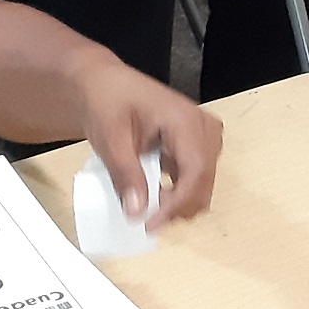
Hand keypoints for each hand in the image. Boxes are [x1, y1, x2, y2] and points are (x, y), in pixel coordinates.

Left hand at [74, 57, 221, 230]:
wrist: (104, 85)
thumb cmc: (108, 101)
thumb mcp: (111, 139)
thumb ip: (126, 175)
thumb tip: (137, 211)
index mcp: (184, 119)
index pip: (195, 171)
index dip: (177, 204)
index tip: (151, 223)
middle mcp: (202, 126)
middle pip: (204, 181)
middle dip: (178, 207)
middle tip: (145, 218)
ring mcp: (201, 135)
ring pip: (203, 183)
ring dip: (179, 202)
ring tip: (148, 205)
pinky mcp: (194, 144)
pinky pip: (195, 177)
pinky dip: (178, 192)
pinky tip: (155, 194)